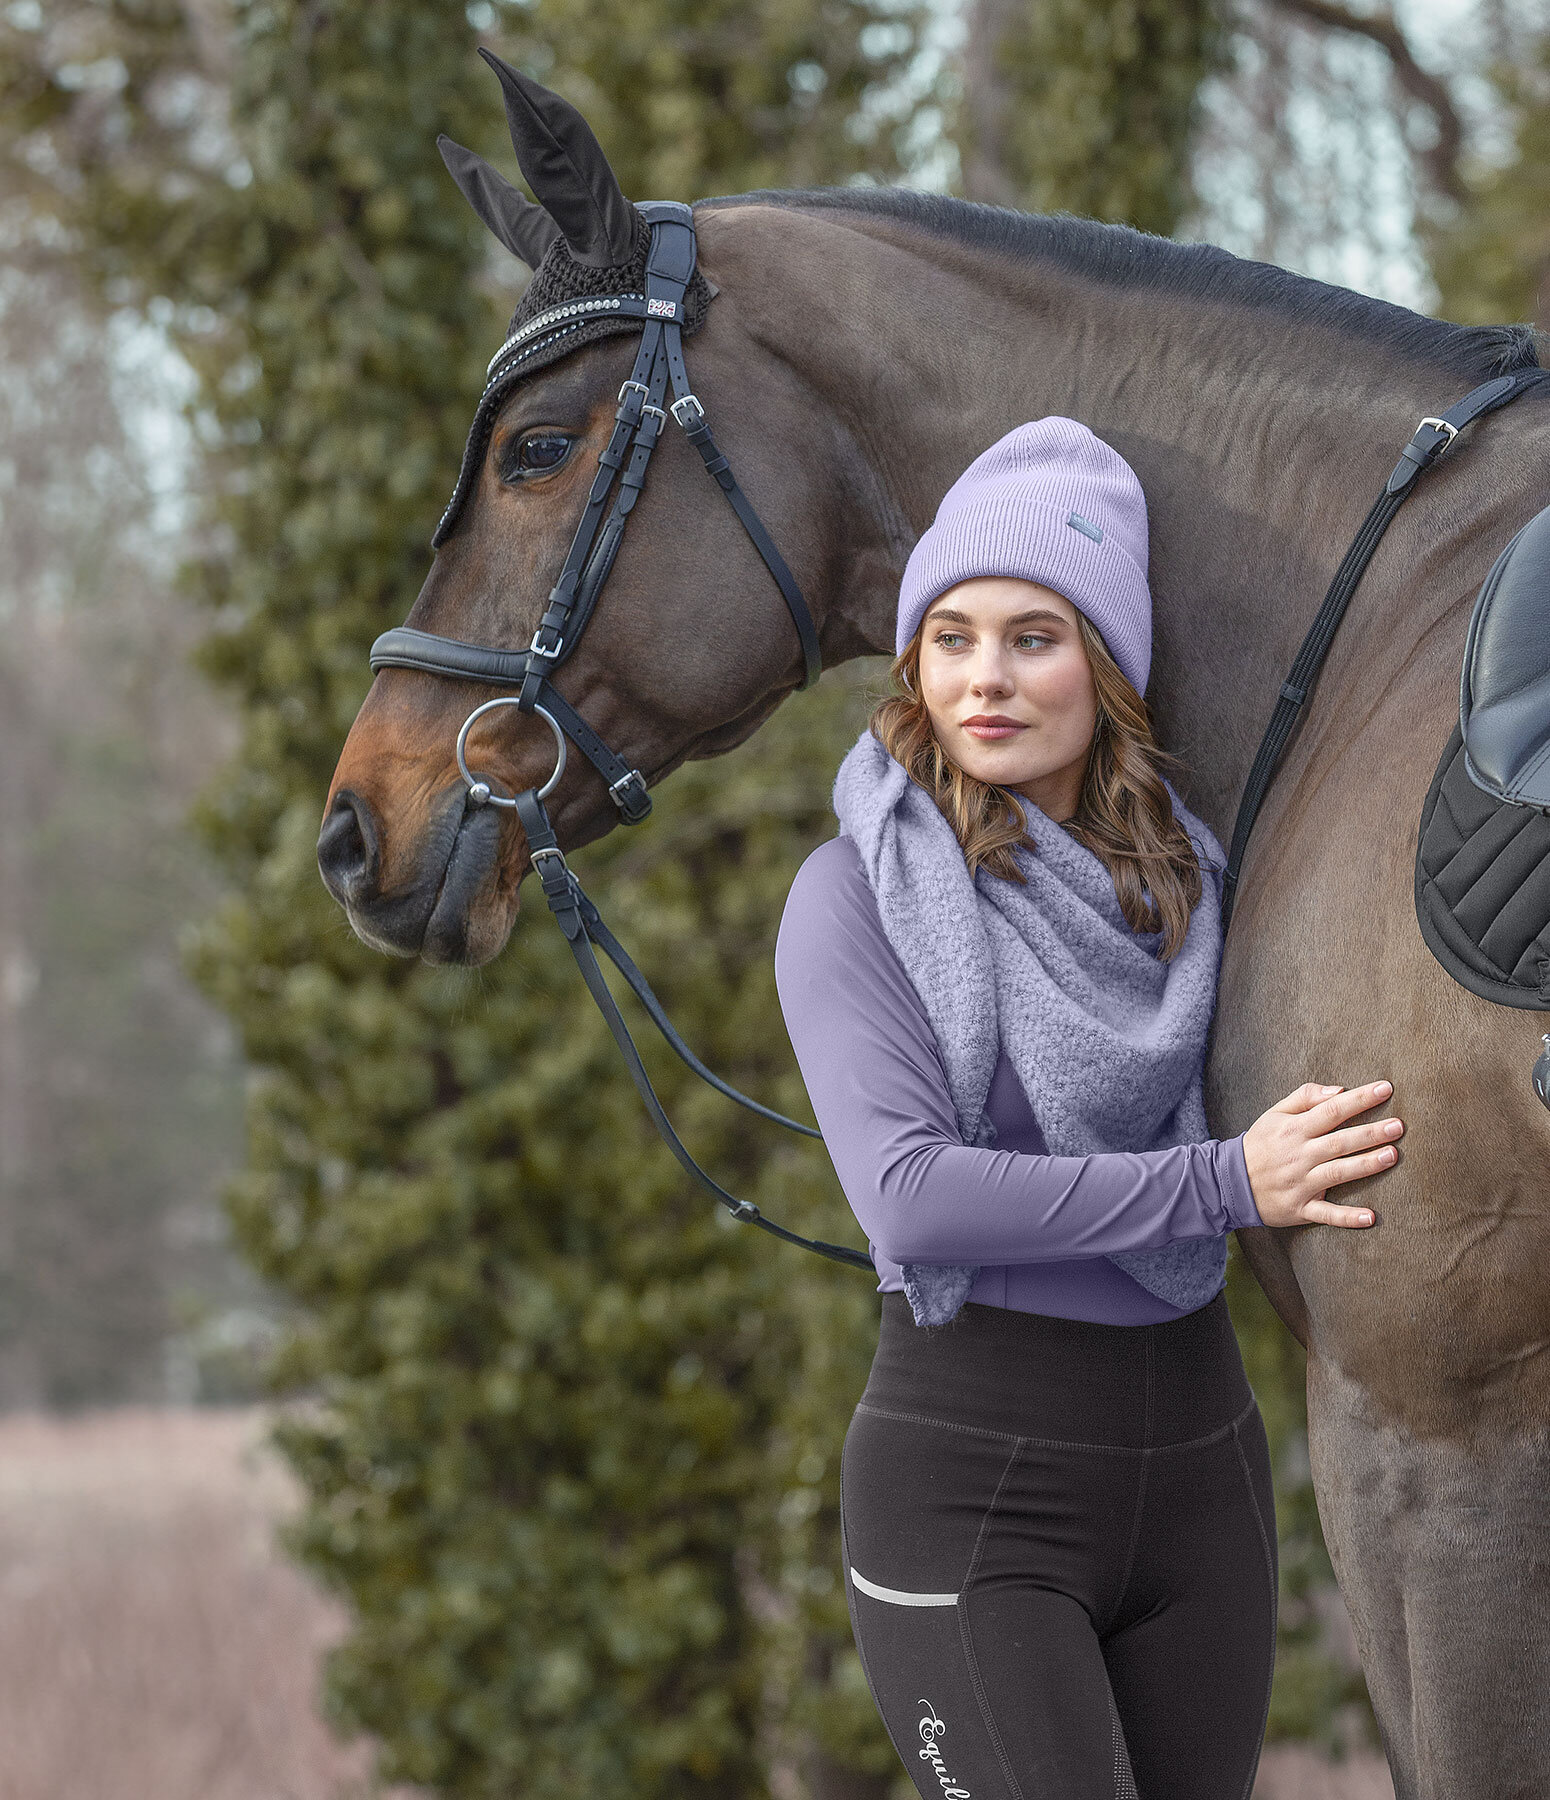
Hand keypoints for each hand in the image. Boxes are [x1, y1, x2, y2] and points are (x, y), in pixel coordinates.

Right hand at [1241, 1081, 1401, 1228]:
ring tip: (1392, 1155)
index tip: (1385, 1088)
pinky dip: (1347, 1217)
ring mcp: (1300, 1183)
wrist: (1229, 1181)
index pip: (1332, 1110)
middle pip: (1340, 1142)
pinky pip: (1326, 1214)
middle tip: (1399, 1126)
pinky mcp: (1300, 1208)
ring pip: (1338, 1173)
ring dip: (1366, 1165)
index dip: (1359, 1099)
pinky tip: (1370, 1217)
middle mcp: (1299, 1155)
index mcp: (1294, 1129)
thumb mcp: (1275, 1113)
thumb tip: (1340, 1090)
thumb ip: (1306, 1097)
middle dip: (1371, 1133)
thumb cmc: (1260, 1144)